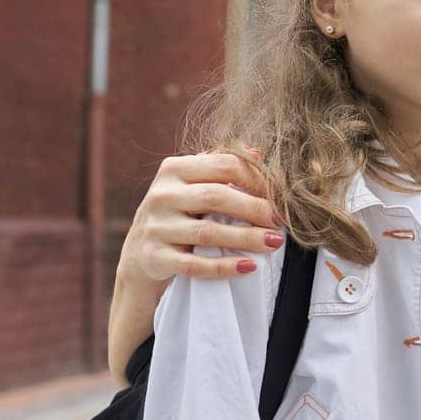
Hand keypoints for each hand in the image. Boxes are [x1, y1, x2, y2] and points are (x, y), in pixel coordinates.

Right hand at [116, 149, 281, 285]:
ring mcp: (156, 227)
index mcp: (174, 169)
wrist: (139, 255)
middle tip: (281, 221)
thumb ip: (221, 166)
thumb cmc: (177, 212)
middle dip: (255, 209)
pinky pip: (194, 265)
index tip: (280, 195)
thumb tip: (258, 152)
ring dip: (246, 238)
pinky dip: (224, 266)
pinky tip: (249, 266)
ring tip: (274, 242)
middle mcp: (161, 195)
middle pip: (217, 197)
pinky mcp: (154, 258)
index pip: (224, 165)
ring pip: (208, 232)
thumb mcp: (192, 184)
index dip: (257, 180)